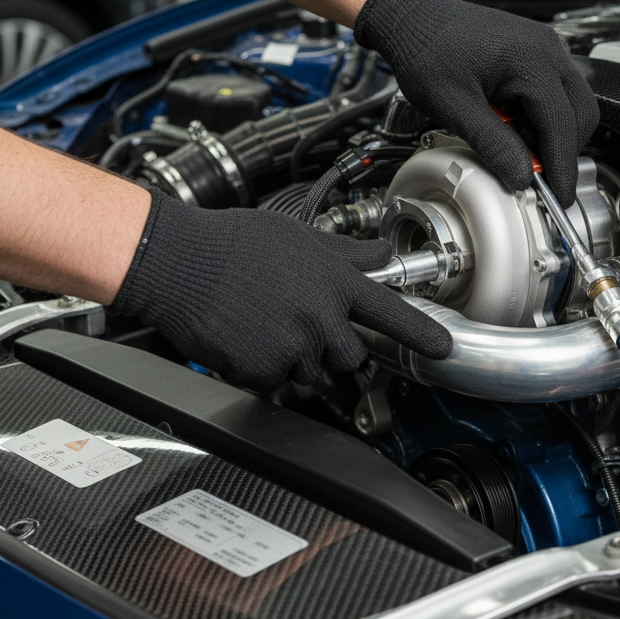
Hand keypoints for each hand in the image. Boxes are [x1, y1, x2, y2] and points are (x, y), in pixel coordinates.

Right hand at [109, 189, 452, 390]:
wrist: (176, 261)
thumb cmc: (232, 243)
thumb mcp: (298, 236)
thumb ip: (346, 253)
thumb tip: (383, 253)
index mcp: (333, 281)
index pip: (389, 311)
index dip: (420, 333)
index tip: (442, 348)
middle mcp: (319, 315)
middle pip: (351, 355)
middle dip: (334, 347)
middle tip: (302, 323)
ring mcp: (291, 345)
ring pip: (312, 371)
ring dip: (296, 358)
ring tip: (265, 322)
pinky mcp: (261, 369)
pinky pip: (275, 382)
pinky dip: (263, 369)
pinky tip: (247, 338)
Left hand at [354, 0, 599, 206]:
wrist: (415, 17)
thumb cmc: (427, 50)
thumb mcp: (455, 107)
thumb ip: (494, 145)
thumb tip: (522, 177)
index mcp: (532, 61)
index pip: (562, 126)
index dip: (562, 168)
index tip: (560, 197)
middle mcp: (548, 50)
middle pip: (581, 115)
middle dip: (564, 151)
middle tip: (539, 177)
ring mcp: (546, 48)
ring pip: (573, 104)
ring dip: (554, 134)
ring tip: (519, 148)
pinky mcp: (538, 51)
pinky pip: (557, 92)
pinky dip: (544, 117)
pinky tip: (516, 126)